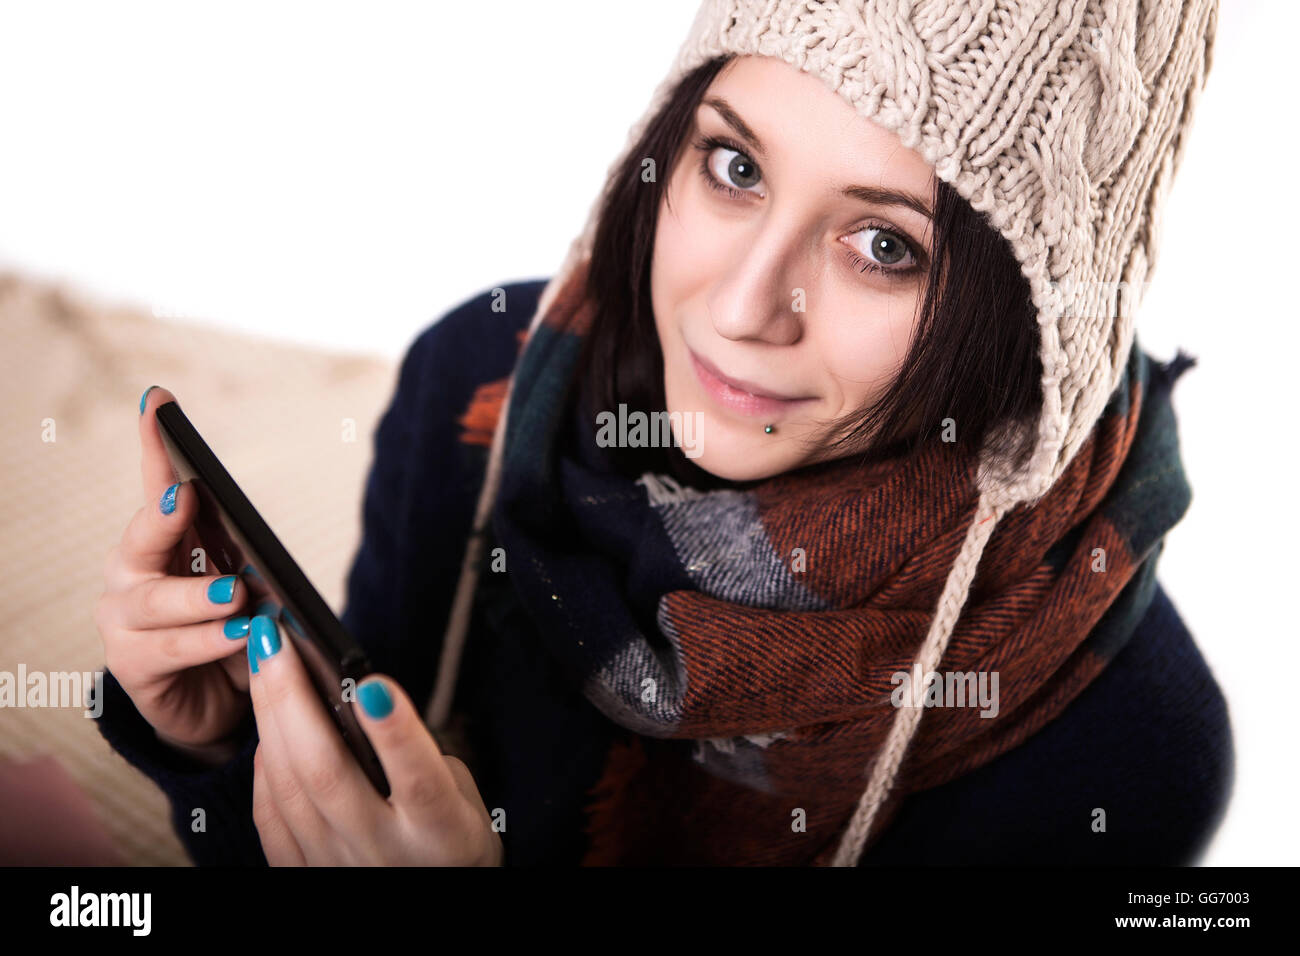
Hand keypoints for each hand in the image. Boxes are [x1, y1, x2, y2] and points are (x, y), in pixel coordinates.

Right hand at [94, 385, 253, 755]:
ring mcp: (124, 620)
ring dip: (200, 596)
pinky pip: (172, 648)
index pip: (159, 486)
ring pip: (159, 600)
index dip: (157, 444)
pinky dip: (209, 640)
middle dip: (164, 515)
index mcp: (162, 542)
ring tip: (237, 594)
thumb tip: (265, 561)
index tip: (158, 402)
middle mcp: (132, 574)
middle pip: (144, 535)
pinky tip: (240, 633)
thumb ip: (246, 565)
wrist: (214, 705)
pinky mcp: (133, 666)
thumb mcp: (245, 589)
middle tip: (188, 496)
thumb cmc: (230, 634)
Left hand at [246, 615, 502, 865]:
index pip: (417, 780)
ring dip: (268, 717)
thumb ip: (423, 759)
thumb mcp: (465, 802)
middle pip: (327, 774)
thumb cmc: (452, 844)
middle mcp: (384, 851)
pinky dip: (263, 765)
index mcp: (440, 832)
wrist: (437, 906)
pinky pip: (271, 817)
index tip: (373, 683)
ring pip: (289, 788)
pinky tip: (266, 725)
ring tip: (261, 659)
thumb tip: (364, 706)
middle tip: (274, 639)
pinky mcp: (304, 874)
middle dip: (293, 699)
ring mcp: (337, 865)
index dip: (395, 732)